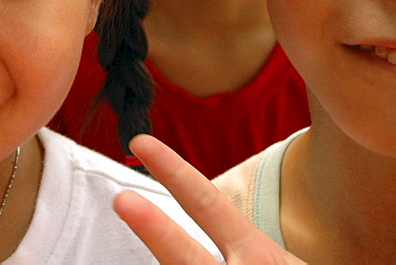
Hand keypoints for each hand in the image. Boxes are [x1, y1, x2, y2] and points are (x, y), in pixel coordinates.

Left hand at [114, 134, 303, 264]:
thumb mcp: (273, 264)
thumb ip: (238, 250)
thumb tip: (171, 248)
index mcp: (258, 256)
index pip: (207, 203)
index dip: (173, 170)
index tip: (141, 142)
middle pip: (188, 256)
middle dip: (155, 229)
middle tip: (122, 200)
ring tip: (156, 228)